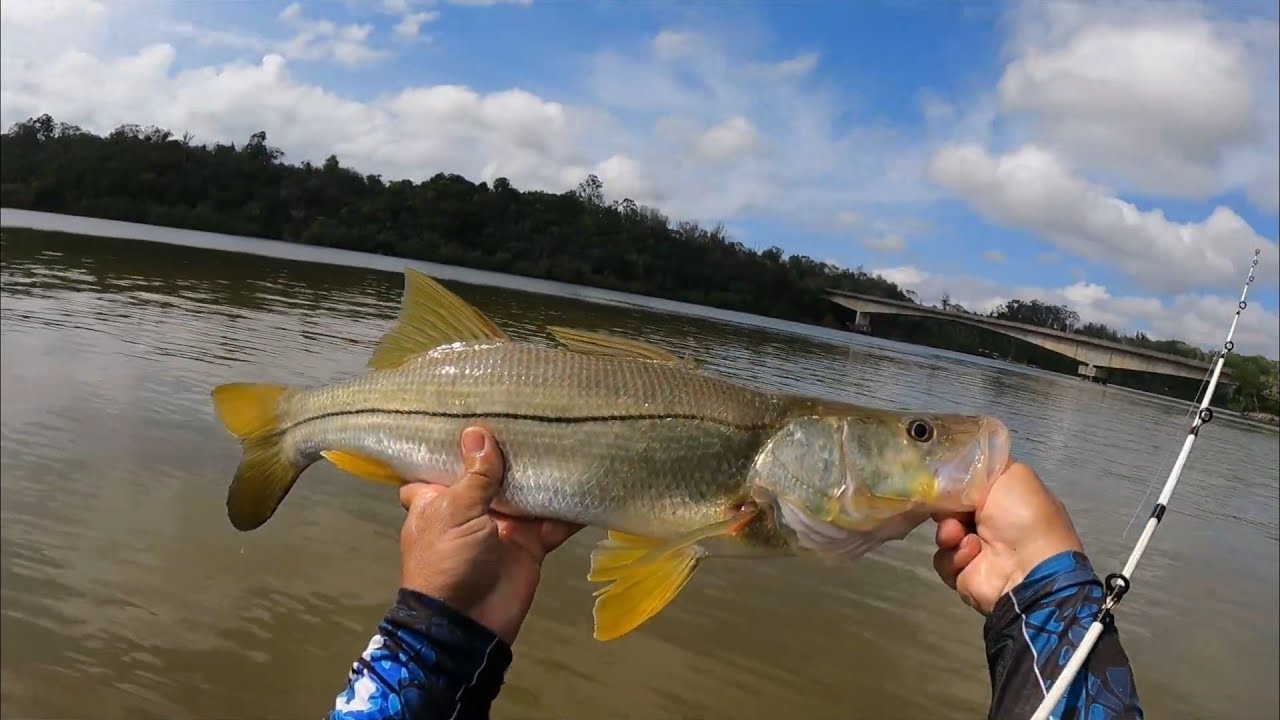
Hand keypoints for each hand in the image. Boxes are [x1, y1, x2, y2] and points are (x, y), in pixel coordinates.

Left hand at [398, 426, 582, 644]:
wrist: (469, 622)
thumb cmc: (447, 561)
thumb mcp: (455, 512)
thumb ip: (473, 475)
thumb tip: (478, 432)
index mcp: (438, 500)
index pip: (435, 468)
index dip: (445, 447)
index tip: (463, 414)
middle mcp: (470, 509)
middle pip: (488, 475)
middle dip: (505, 451)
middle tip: (528, 412)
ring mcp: (502, 526)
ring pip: (525, 494)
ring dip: (541, 475)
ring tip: (563, 436)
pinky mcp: (529, 544)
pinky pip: (553, 522)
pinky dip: (570, 509)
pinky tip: (589, 482)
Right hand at [931, 461, 1083, 614]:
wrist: (1028, 569)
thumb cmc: (1021, 515)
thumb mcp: (1007, 475)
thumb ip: (975, 468)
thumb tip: (947, 476)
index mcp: (1007, 497)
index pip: (970, 483)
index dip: (955, 481)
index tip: (944, 480)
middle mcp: (993, 522)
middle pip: (950, 507)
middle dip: (946, 508)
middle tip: (949, 510)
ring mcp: (978, 549)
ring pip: (944, 533)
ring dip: (949, 533)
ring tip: (960, 537)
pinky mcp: (965, 573)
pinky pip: (943, 560)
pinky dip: (955, 556)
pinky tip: (972, 555)